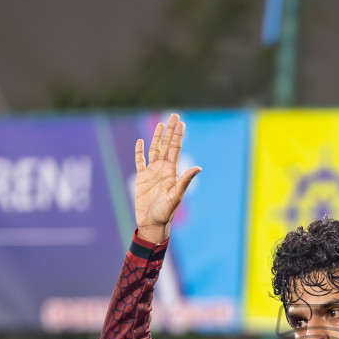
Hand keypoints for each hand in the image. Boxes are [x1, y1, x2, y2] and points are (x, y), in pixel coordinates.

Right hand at [133, 113, 200, 243]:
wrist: (152, 223)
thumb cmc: (166, 212)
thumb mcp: (176, 196)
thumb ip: (185, 181)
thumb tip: (198, 168)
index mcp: (171, 171)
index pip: (175, 148)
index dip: (178, 135)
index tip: (181, 122)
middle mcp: (162, 169)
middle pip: (166, 145)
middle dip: (170, 130)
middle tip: (173, 115)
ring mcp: (152, 172)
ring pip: (154, 150)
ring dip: (157, 137)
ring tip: (160, 124)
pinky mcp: (141, 178)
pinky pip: (140, 161)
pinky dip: (139, 151)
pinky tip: (141, 142)